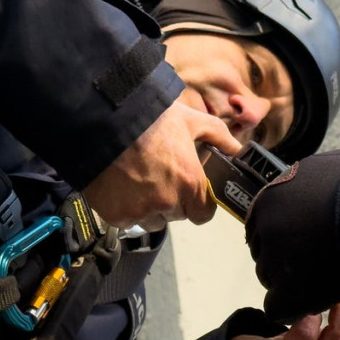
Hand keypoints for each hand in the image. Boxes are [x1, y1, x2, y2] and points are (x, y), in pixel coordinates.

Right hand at [84, 100, 242, 229]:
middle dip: (171, 200)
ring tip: (137, 180)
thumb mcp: (189, 120)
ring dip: (148, 208)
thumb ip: (217, 136)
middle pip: (176, 215)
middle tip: (158, 176)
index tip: (189, 192)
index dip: (198, 203)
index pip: (203, 214)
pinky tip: (119, 185)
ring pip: (151, 221)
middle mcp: (167, 202)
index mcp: (189, 183)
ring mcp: (140, 211)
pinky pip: (126, 220)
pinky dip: (123, 208)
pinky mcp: (116, 215)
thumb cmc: (148, 118)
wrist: (102, 120)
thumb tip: (237, 148)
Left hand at [245, 143, 339, 322]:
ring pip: (274, 282)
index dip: (288, 240)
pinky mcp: (291, 289)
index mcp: (272, 195)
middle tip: (320, 263)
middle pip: (266, 255)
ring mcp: (276, 258)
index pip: (264, 228)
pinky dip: (298, 308)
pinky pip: (280, 308)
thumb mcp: (330, 170)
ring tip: (329, 277)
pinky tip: (320, 298)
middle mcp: (266, 225)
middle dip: (290, 261)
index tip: (307, 244)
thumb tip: (312, 194)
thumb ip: (310, 189)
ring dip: (297, 283)